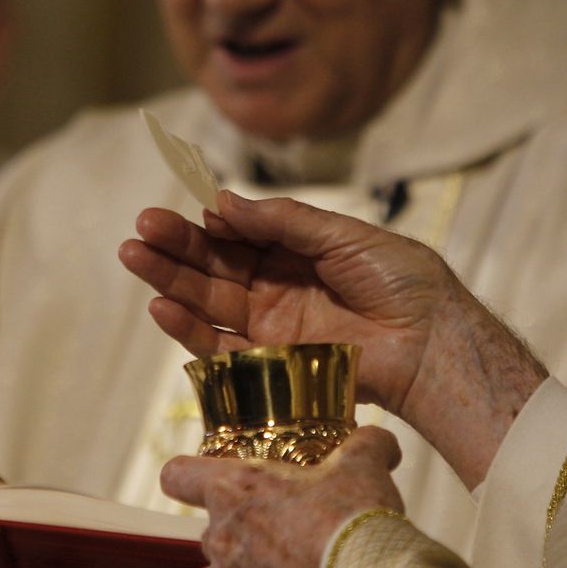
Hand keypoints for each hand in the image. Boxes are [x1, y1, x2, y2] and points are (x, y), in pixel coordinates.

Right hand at [119, 192, 546, 483]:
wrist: (432, 343)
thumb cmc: (402, 281)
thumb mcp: (342, 235)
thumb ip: (282, 220)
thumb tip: (222, 202)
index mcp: (295, 251)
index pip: (236, 233)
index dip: (203, 223)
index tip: (175, 210)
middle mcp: (276, 287)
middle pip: (213, 266)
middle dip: (174, 248)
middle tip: (138, 229)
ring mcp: (270, 327)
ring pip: (207, 303)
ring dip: (168, 281)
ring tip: (134, 256)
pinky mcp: (270, 365)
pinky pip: (219, 349)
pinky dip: (187, 329)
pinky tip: (160, 305)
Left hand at [157, 426, 405, 567]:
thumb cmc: (354, 517)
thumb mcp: (363, 465)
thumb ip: (365, 445)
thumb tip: (381, 440)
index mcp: (237, 488)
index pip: (181, 476)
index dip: (187, 478)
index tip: (195, 482)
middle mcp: (221, 536)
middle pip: (209, 533)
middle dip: (238, 536)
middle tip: (279, 538)